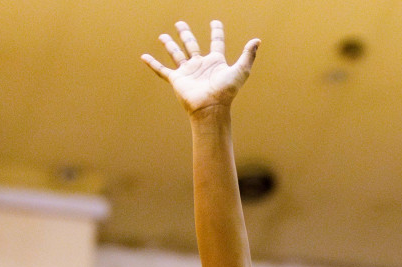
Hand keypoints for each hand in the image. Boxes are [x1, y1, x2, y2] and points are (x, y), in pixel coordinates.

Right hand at [142, 20, 258, 114]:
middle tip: (180, 24)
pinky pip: (162, 70)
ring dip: (169, 45)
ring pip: (176, 54)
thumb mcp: (240, 71)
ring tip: (162, 36)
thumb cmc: (226, 92)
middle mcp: (200, 65)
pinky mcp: (177, 80)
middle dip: (185, 34)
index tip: (215, 22)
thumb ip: (248, 55)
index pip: (216, 42)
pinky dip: (153, 64)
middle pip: (191, 45)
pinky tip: (144, 56)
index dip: (216, 32)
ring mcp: (188, 72)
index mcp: (215, 62)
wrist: (211, 108)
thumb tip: (257, 40)